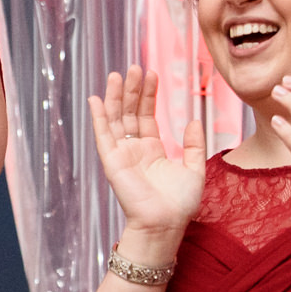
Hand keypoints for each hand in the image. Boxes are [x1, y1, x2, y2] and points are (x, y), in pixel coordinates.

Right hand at [87, 68, 203, 234]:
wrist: (165, 224)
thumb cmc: (180, 204)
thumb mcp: (194, 169)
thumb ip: (194, 145)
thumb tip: (193, 120)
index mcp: (152, 150)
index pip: (146, 115)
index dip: (147, 95)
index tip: (151, 74)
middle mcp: (134, 149)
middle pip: (129, 112)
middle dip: (131, 90)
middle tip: (135, 67)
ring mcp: (121, 155)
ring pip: (115, 119)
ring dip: (115, 97)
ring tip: (118, 74)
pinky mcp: (112, 162)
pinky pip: (103, 136)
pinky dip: (98, 117)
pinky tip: (95, 99)